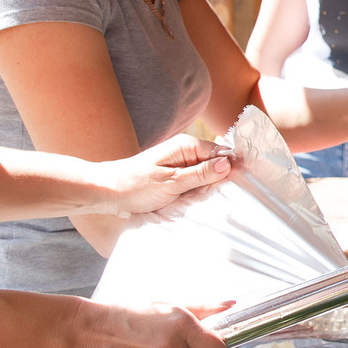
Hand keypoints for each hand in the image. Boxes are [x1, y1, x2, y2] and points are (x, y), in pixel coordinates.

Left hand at [85, 134, 233, 218]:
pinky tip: (194, 201)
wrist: (108, 192)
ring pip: (208, 175)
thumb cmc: (136, 185)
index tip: (239, 186)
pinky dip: (198, 192)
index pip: (221, 153)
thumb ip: (200, 174)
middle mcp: (187, 151)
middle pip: (217, 164)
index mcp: (187, 146)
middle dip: (219, 181)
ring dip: (207, 189)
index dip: (231, 169)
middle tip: (215, 197)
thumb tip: (227, 164)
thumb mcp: (171, 182)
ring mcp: (182, 163)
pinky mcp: (177, 176)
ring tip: (201, 200)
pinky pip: (197, 182)